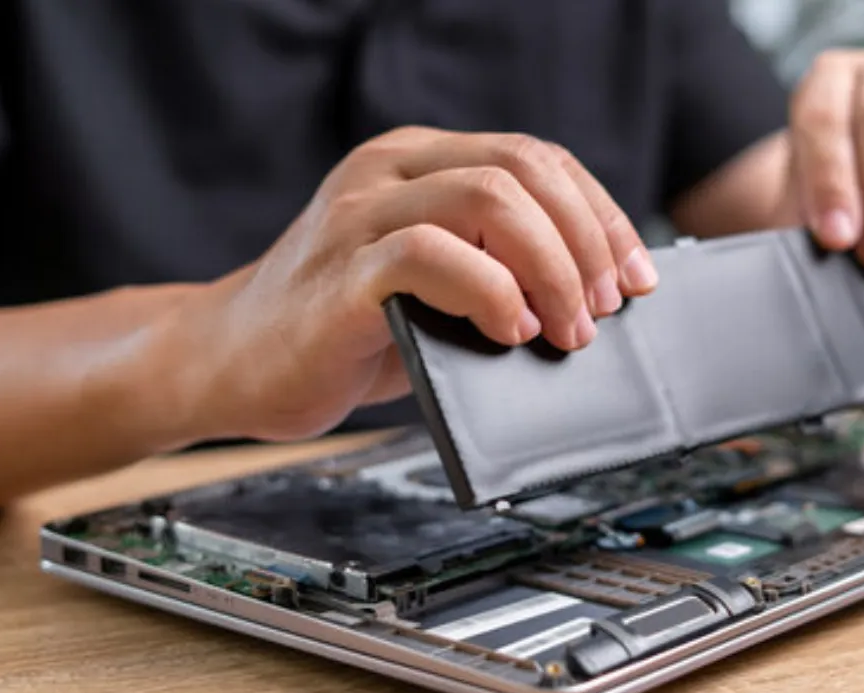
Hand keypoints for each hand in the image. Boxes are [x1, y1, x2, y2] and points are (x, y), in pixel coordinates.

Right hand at [173, 127, 657, 440]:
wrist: (227, 363)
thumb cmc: (339, 330)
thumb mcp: (431, 284)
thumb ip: (494, 268)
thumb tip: (594, 297)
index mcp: (418, 162)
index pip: (537, 158)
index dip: (600, 213)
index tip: (636, 272)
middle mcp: (389, 171)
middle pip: (524, 168)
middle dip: (587, 240)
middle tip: (607, 308)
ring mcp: (359, 214)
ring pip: (489, 198)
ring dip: (552, 267)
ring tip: (569, 328)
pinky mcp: (340, 273)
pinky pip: (433, 255)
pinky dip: (491, 291)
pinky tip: (511, 329)